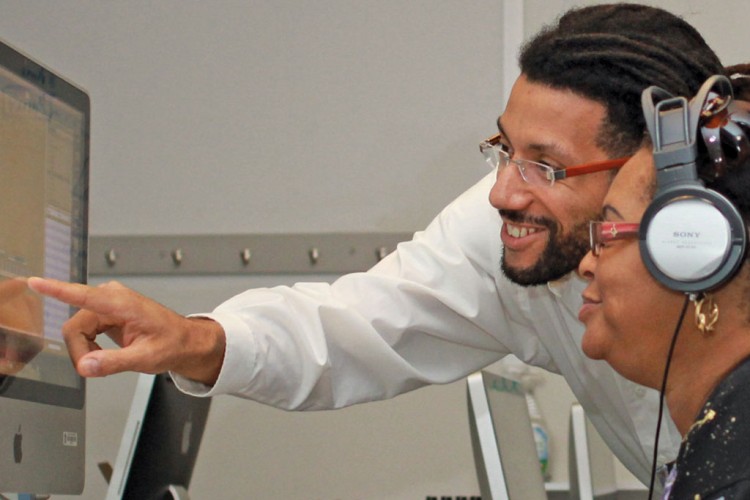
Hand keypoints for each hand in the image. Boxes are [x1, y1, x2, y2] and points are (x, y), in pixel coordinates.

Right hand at [26, 277, 224, 383]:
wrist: (184, 341)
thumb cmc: (172, 343)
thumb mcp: (146, 358)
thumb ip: (114, 363)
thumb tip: (86, 366)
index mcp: (123, 303)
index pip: (84, 296)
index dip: (57, 290)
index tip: (36, 282)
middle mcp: (111, 298)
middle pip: (73, 327)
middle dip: (80, 351)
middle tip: (97, 367)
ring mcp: (106, 304)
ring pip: (75, 331)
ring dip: (85, 350)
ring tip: (107, 359)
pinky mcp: (104, 312)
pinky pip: (82, 331)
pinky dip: (89, 347)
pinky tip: (104, 353)